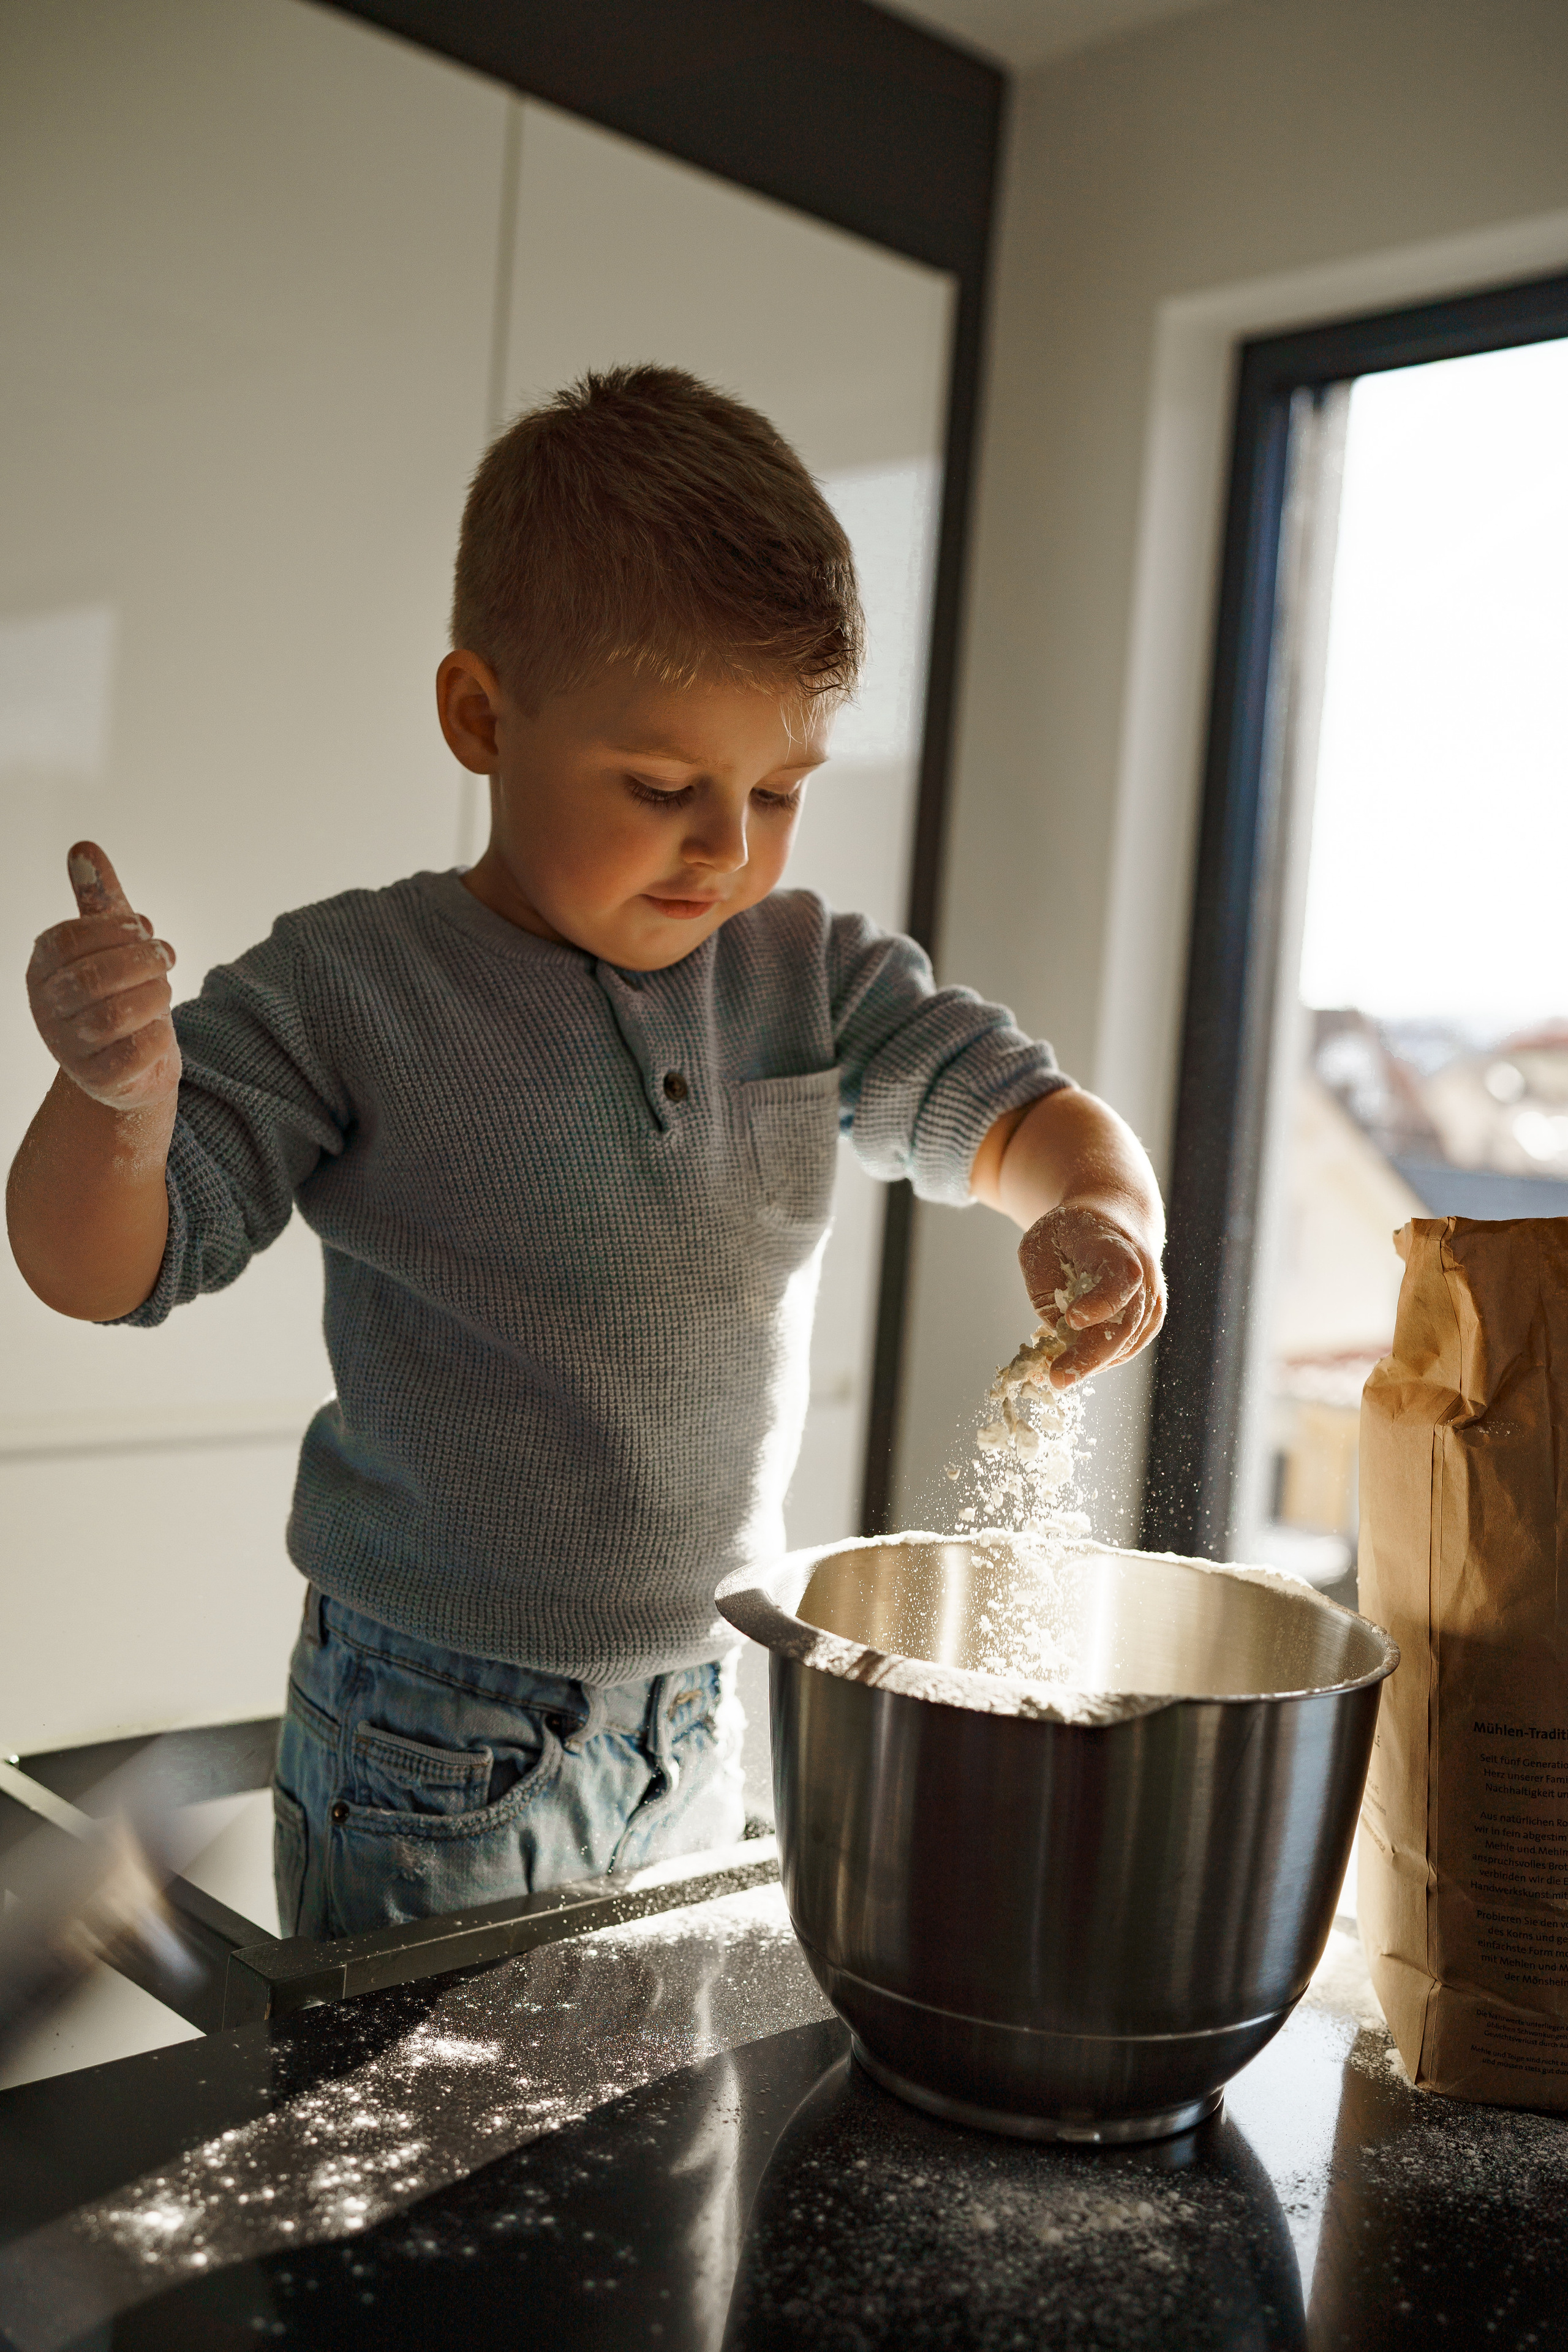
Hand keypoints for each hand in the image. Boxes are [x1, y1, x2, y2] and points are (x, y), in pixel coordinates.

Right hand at [26, 843, 180, 1112]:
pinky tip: (159, 1028)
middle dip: (141, 962)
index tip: (144, 930)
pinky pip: (133, 1054)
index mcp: (43, 968)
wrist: (131, 1065)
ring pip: (114, 1016)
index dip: (113, 930)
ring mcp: (70, 1047)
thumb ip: (98, 899)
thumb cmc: (119, 992)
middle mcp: (48, 1008)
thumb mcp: (111, 941)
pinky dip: (156, 1037)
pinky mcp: (100, 1080)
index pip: (68, 939)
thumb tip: (84, 847)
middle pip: (93, 977)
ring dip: (154, 996)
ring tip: (165, 989)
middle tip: (167, 956)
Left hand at [1018, 1201, 1164, 1386]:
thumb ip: (1044, 1290)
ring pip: (1126, 1342)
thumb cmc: (1068, 1234)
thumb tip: (1058, 1336)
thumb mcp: (1039, 1247)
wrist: (1114, 1220)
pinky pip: (1126, 1348)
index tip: (1072, 1319)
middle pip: (1125, 1322)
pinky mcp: (1149, 1320)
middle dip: (1091, 1354)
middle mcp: (1144, 1274)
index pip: (1121, 1277)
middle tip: (1059, 1378)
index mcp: (1114, 1247)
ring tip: (1059, 1374)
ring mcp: (1151, 1299)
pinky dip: (1100, 1359)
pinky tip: (1075, 1363)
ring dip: (1093, 1362)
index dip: (1101, 1302)